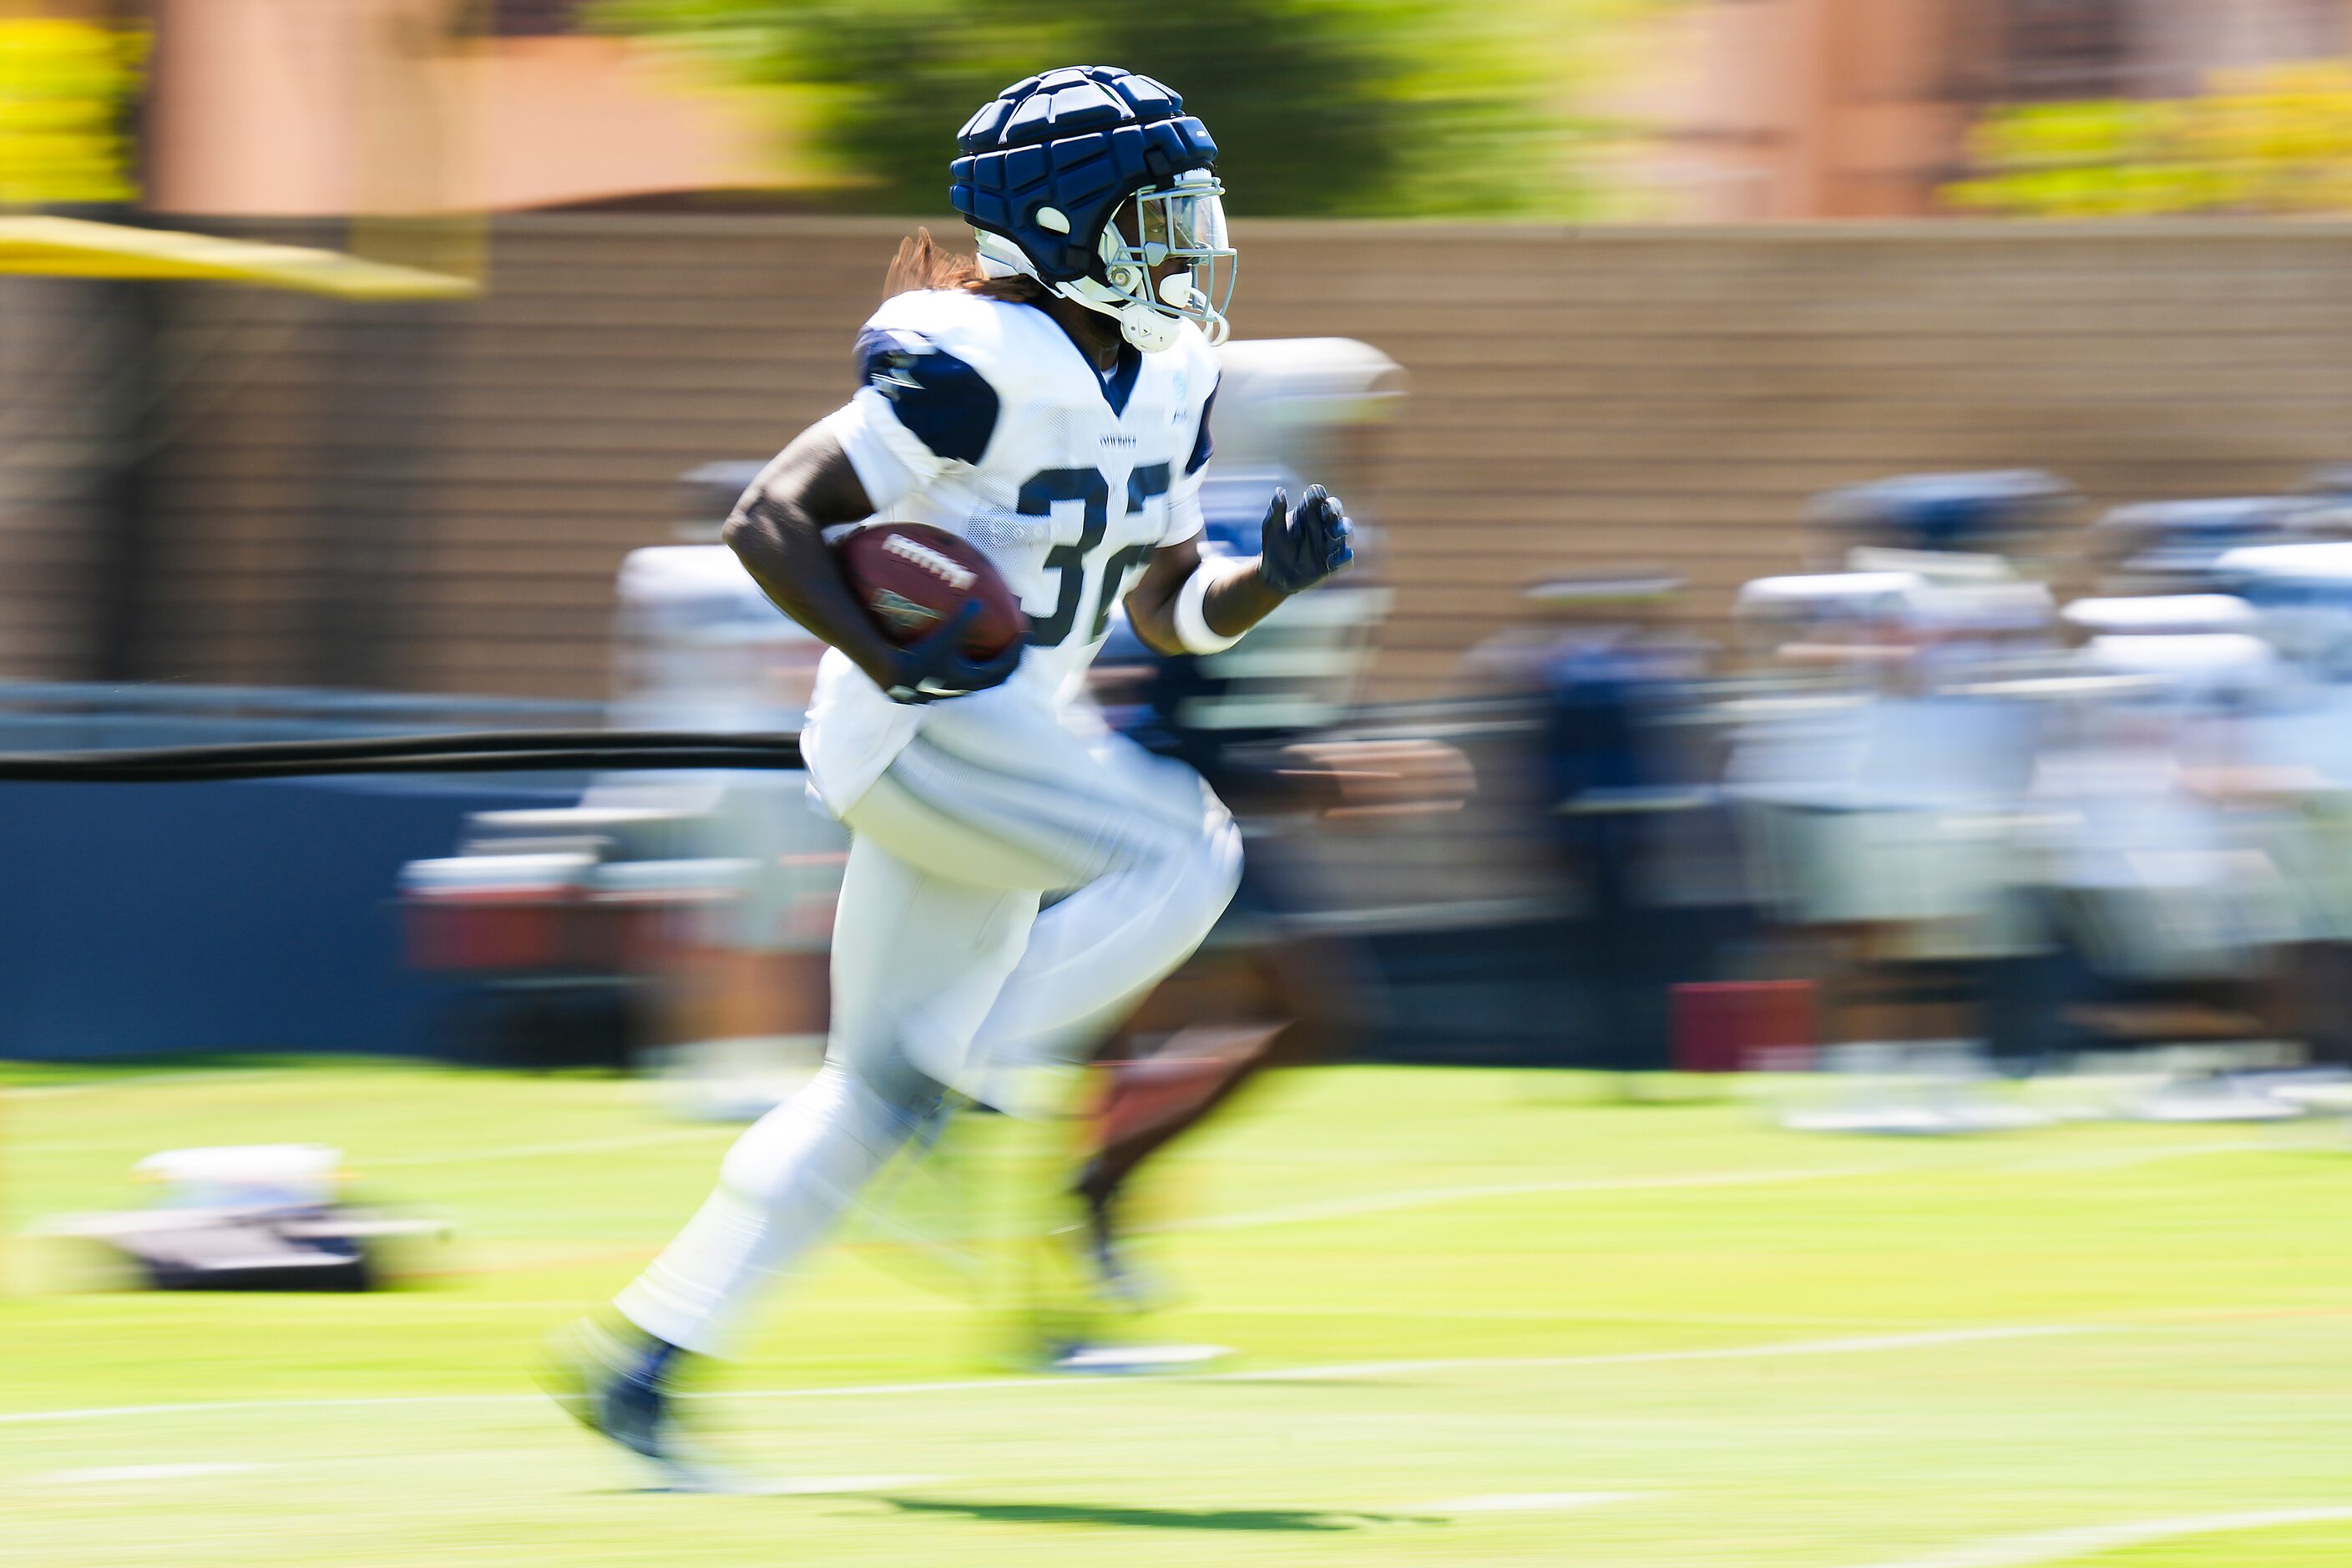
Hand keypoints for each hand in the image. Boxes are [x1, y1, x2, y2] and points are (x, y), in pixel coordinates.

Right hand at [878, 601, 1022, 704]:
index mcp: (971, 678)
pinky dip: (967, 673)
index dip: (1016, 651)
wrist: (891, 675)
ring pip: (976, 684)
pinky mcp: (932, 691)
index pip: (1003, 666)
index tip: (1025, 635)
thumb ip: (963, 619)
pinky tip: (957, 664)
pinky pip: (958, 683)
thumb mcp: (944, 635)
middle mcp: (963, 688)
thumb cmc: (920, 656)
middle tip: (1016, 648)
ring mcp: (948, 692)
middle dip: (1009, 663)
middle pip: (995, 679)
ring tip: (991, 656)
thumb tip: (978, 602)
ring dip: (988, 670)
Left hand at [1259, 484, 1354, 595]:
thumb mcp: (1272, 528)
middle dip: (1335, 510)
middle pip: (1335, 511)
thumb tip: (1280, 491)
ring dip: (1343, 529)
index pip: (1319, 499)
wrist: (1275, 573)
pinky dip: (1344, 557)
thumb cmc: (1274, 546)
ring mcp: (1331, 542)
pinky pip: (1345, 558)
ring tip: (1335, 533)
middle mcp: (1323, 524)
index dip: (1318, 495)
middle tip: (1329, 513)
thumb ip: (1277, 511)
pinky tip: (1336, 558)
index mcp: (1310, 512)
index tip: (1314, 495)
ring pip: (1345, 530)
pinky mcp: (1335, 562)